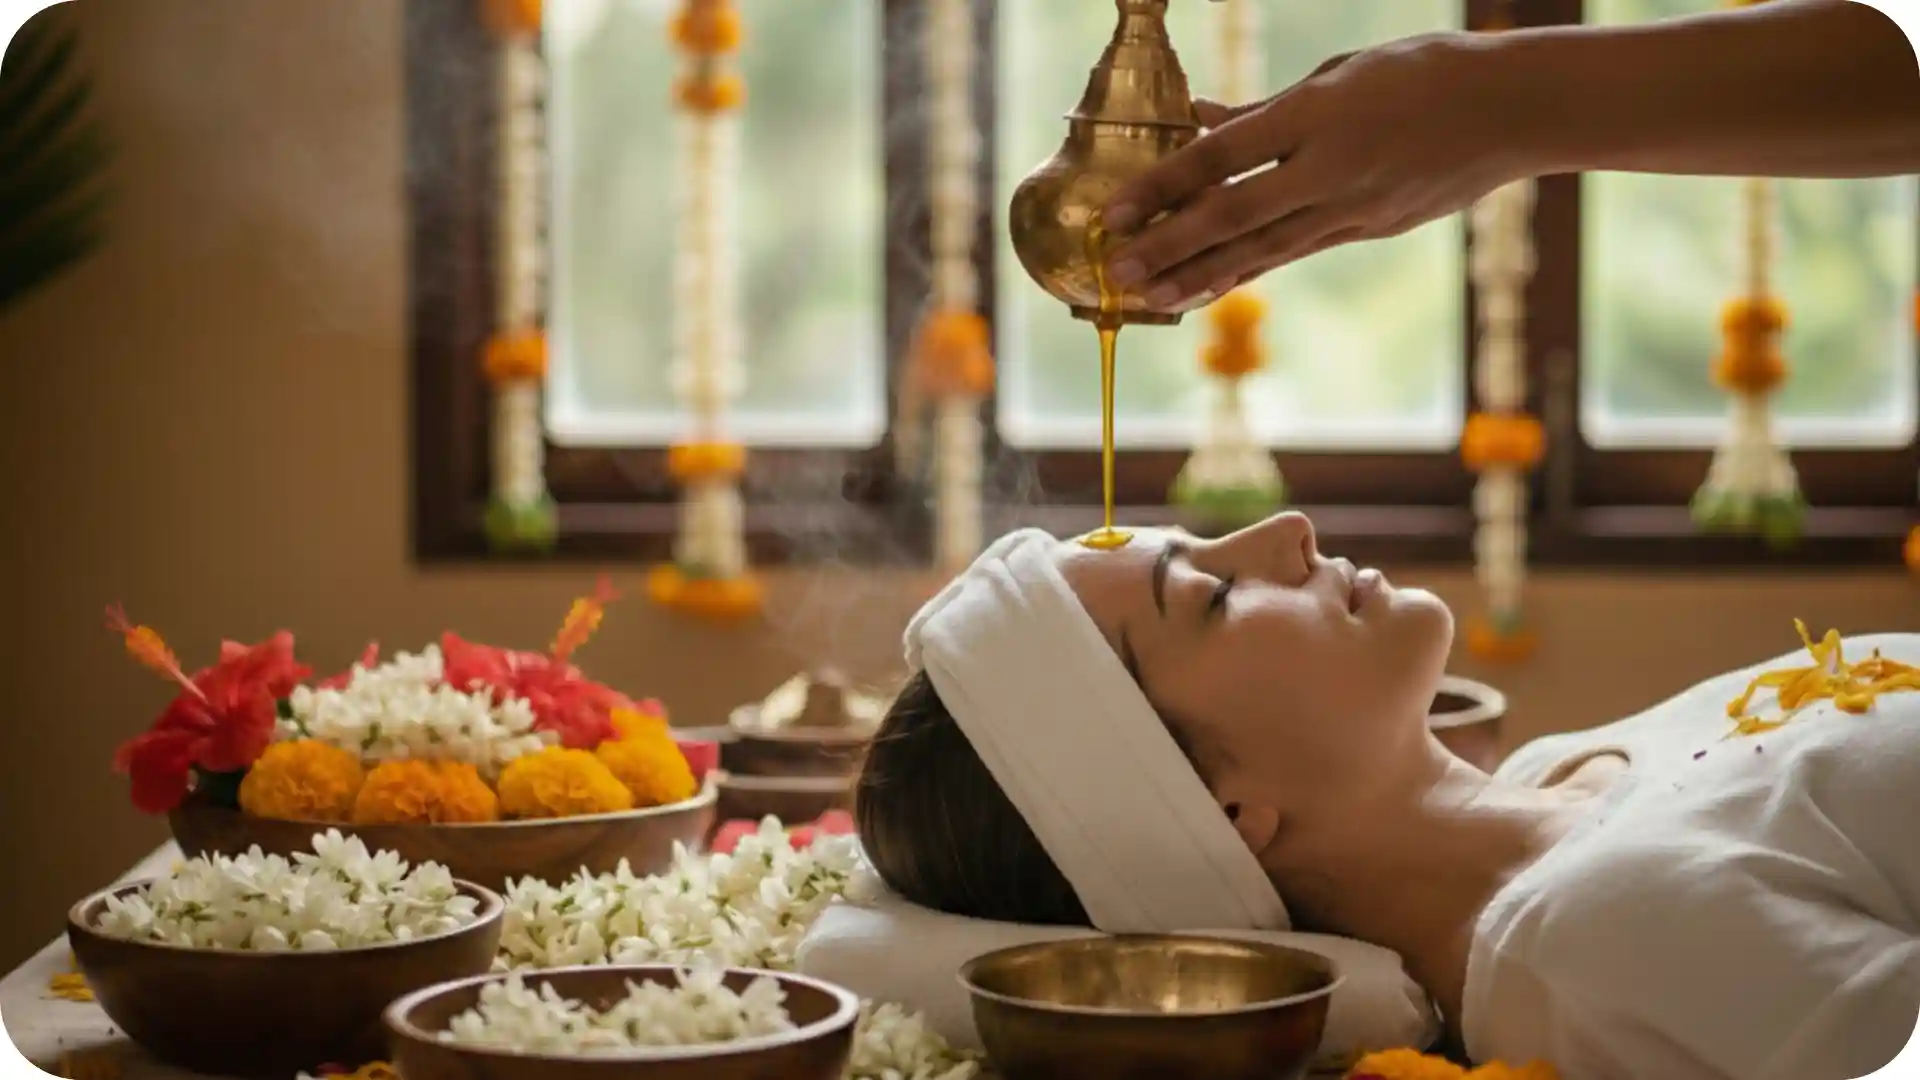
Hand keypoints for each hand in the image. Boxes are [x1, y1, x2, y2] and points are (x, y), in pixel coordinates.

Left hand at [1101, 31, 1526, 311]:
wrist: (1514, 110)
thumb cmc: (1423, 72)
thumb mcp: (1339, 73)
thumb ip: (1263, 108)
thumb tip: (1198, 117)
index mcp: (1317, 114)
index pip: (1221, 157)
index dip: (1162, 187)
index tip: (1114, 212)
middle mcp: (1330, 168)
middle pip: (1232, 215)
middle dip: (1168, 247)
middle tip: (1116, 274)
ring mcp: (1352, 208)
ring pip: (1262, 248)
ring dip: (1199, 275)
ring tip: (1150, 299)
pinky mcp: (1369, 230)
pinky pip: (1294, 252)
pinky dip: (1247, 270)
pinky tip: (1210, 287)